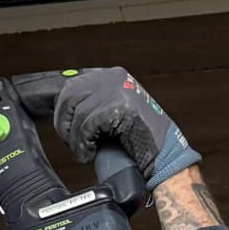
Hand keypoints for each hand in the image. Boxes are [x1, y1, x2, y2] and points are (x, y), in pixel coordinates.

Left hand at [53, 67, 199, 192]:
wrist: (165, 153)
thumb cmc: (142, 138)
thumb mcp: (115, 112)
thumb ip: (94, 105)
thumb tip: (64, 113)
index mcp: (112, 76)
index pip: (73, 85)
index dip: (63, 109)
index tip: (64, 127)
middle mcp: (113, 78)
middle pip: (69, 95)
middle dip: (64, 123)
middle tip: (71, 141)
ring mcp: (116, 90)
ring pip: (77, 113)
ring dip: (75, 138)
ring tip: (83, 151)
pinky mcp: (117, 106)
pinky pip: (86, 125)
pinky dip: (83, 144)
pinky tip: (90, 153)